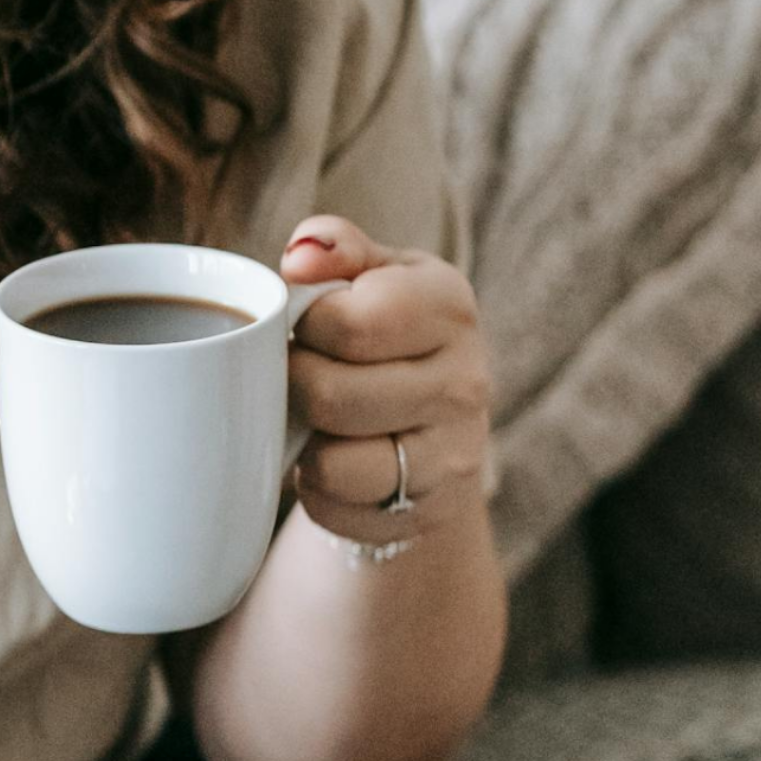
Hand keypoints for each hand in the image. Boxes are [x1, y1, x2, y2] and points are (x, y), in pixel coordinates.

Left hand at [279, 216, 492, 544]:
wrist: (434, 432)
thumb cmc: (386, 337)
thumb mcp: (370, 276)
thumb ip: (333, 247)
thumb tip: (300, 256)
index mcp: (449, 305)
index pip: (350, 324)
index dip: (306, 326)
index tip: (309, 326)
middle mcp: (466, 382)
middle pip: (330, 395)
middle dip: (294, 385)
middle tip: (297, 377)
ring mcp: (453, 455)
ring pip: (331, 462)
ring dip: (305, 440)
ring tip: (315, 419)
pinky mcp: (426, 513)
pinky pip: (334, 507)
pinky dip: (316, 489)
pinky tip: (334, 458)